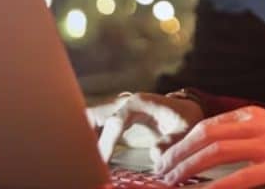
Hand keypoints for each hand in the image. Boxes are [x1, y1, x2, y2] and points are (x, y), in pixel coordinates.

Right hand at [86, 92, 203, 163]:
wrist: (184, 111)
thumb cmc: (184, 119)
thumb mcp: (185, 129)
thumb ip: (172, 142)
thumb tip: (155, 156)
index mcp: (137, 103)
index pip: (115, 121)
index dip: (107, 142)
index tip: (103, 162)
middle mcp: (121, 104)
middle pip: (92, 116)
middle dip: (83, 136)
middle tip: (82, 160)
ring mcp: (114, 112)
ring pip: (87, 121)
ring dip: (81, 138)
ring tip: (79, 161)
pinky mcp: (112, 123)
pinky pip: (92, 129)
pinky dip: (86, 142)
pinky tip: (86, 159)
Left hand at [155, 106, 264, 188]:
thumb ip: (243, 131)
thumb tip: (210, 143)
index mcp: (252, 114)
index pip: (208, 124)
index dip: (184, 141)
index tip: (168, 156)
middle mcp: (256, 125)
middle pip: (206, 135)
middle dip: (179, 153)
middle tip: (163, 170)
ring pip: (217, 152)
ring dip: (190, 167)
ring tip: (174, 180)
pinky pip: (241, 177)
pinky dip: (218, 186)